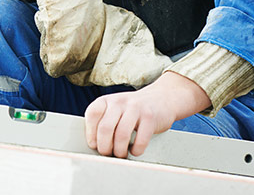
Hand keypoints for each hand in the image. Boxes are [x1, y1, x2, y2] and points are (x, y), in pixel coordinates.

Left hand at [84, 71, 210, 156]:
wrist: (162, 98)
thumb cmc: (133, 109)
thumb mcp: (115, 109)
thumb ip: (103, 122)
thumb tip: (95, 145)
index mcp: (106, 100)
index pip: (92, 115)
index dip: (91, 133)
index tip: (94, 145)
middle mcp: (119, 101)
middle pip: (105, 128)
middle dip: (104, 147)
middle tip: (108, 154)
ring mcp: (135, 108)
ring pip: (121, 135)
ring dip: (119, 151)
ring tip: (121, 154)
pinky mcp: (150, 118)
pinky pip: (140, 140)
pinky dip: (136, 150)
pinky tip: (135, 150)